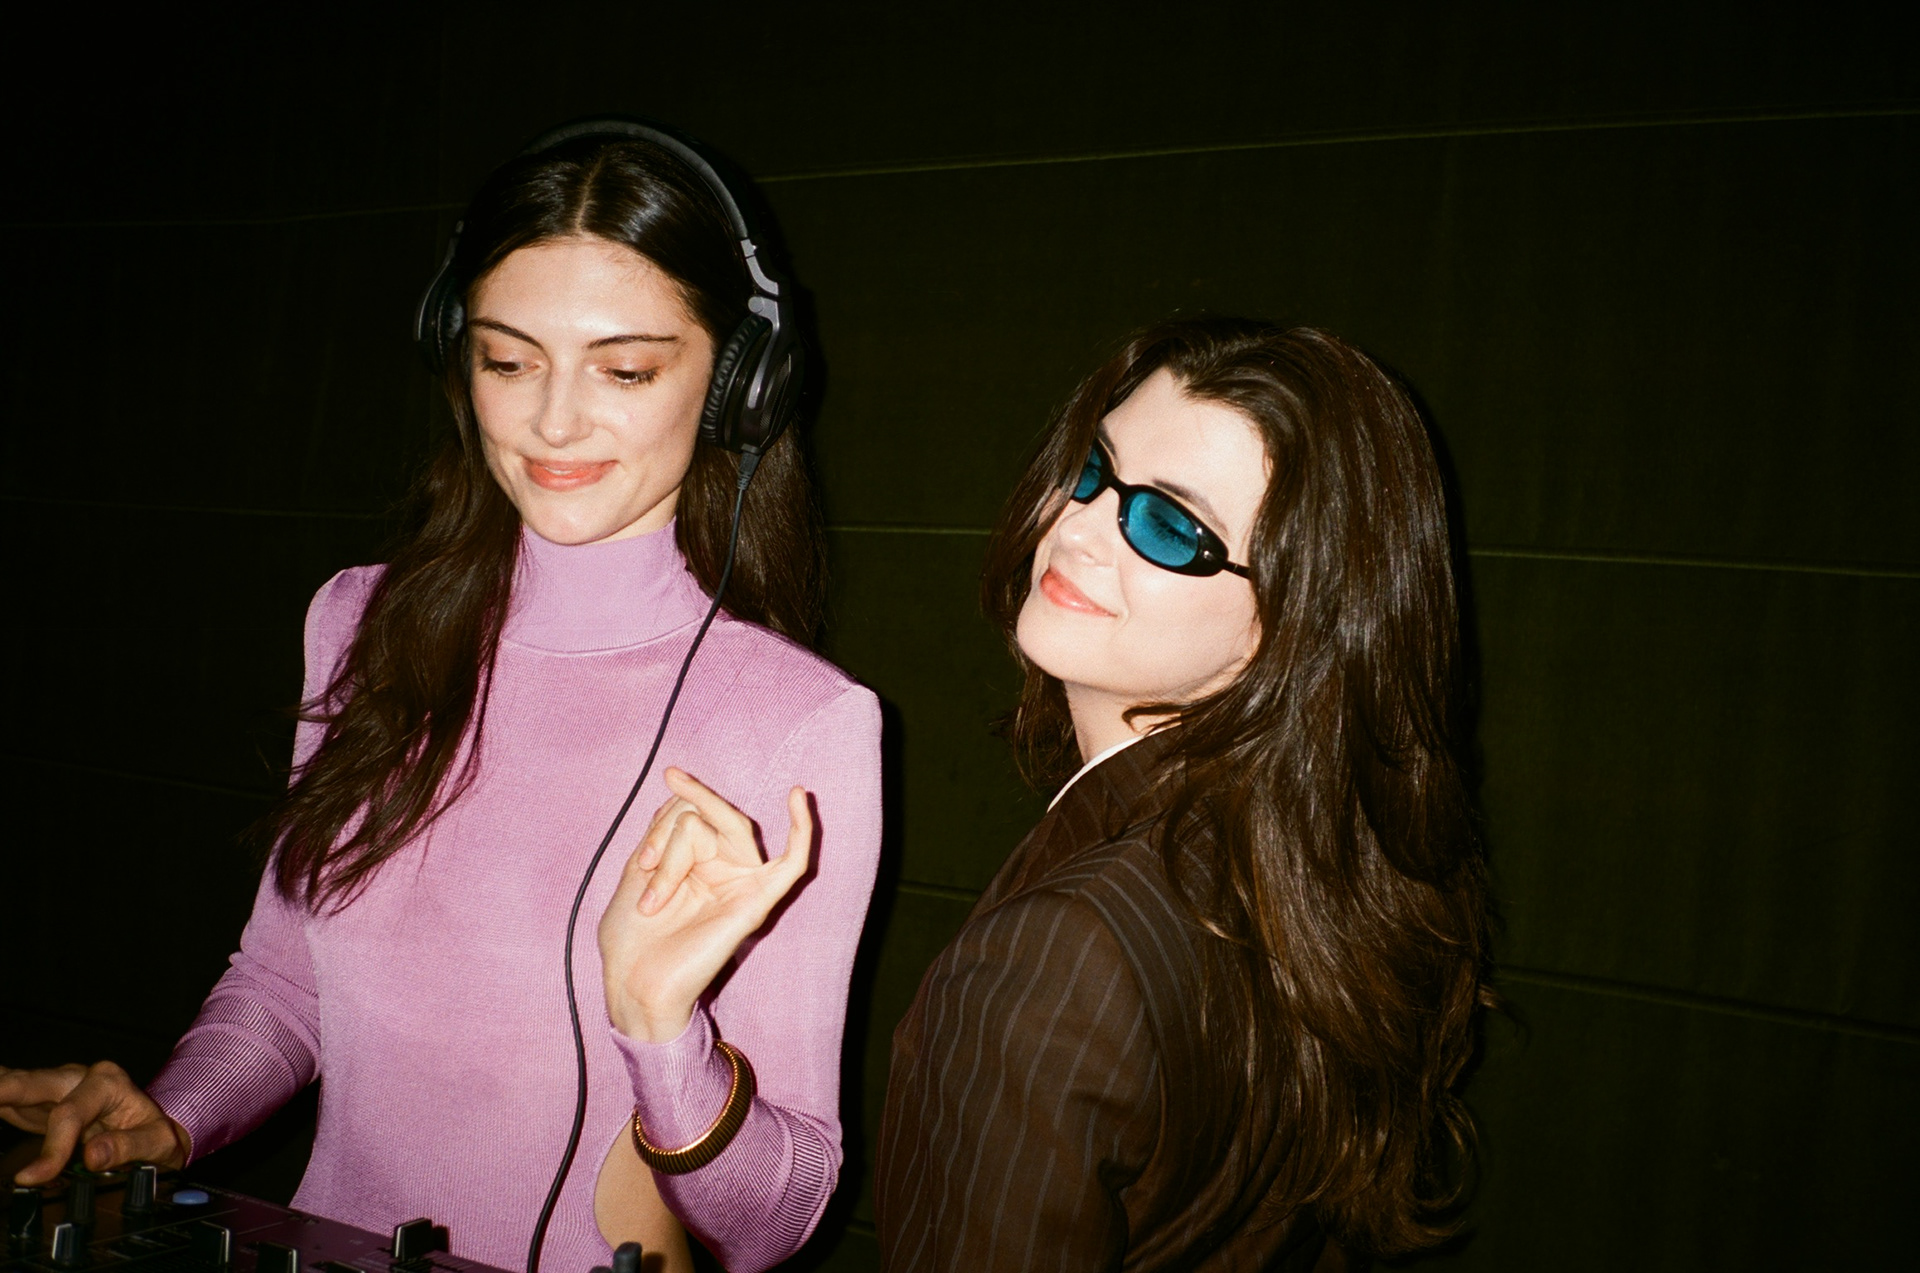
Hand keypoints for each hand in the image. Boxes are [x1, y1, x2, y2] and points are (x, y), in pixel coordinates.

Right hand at [0, 1062, 189, 1184]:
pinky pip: (7, 1098)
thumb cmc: (154, 1133)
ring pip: (14, 1085)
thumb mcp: (157, 1142)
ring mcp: (53, 1087)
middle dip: (4, 1088)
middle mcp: (75, 1078)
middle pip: (32, 1082)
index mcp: (107, 1083)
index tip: (33, 1177)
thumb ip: (129, 1146)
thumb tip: (92, 1156)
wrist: (152, 1128)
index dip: (51, 1147)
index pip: (69, 1114)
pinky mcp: (35, 1101)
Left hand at [598, 768, 813, 1042]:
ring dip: (677, 856)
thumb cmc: (632, 939)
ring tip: (655, 899)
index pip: (690, 811)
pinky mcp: (758, 902)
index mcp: (697, 859)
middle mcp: (724, 866)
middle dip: (668, 833)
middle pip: (708, 815)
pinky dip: (802, 827)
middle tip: (644, 864)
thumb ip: (663, 835)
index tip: (639, 861)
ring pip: (729, 828)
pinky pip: (793, 861)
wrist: (632, 985)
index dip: (660, 826)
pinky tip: (798, 796)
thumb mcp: (638, 872)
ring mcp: (743, 882)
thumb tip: (685, 800)